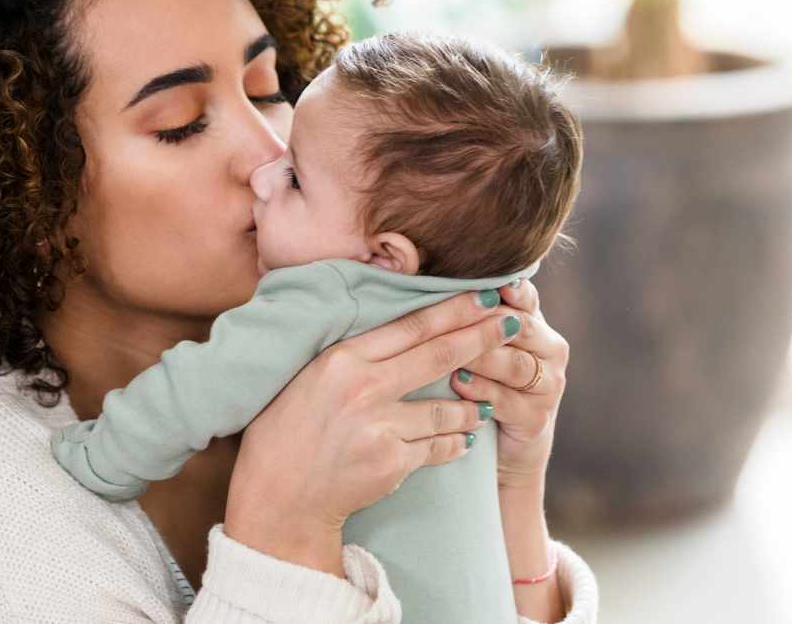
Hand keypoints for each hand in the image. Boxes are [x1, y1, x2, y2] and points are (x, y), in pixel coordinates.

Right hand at [223, 289, 521, 574]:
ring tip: (488, 403)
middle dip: (482, 337)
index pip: (411, 325)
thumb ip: (354, 353)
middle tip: (513, 323)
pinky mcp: (393, 462)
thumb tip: (400, 326)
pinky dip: (455, 442)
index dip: (454, 308)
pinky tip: (466, 440)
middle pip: (438, 354)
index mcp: (342, 358)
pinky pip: (439, 446)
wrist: (278, 498)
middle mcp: (363, 388)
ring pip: (446, 406)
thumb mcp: (310, 377)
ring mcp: (380, 426)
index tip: (485, 294)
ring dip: (473, 404)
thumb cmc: (288, 431)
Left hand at [450, 278, 568, 492]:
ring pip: (516, 364)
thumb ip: (474, 315)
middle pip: (523, 328)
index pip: (527, 299)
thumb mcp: (484, 346)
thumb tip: (433, 274)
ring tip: (454, 355)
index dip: (513, 290)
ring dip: (483, 358)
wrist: (506, 445)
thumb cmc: (486, 383)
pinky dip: (482, 392)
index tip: (496, 283)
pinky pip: (508, 401)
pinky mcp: (536, 418)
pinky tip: (459, 385)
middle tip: (455, 317)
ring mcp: (548, 387)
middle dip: (487, 324)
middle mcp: (551, 352)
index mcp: (538, 326)